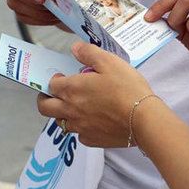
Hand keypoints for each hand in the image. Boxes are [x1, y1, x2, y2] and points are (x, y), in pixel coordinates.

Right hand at [4, 0, 66, 25]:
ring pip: (21, 14)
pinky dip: (43, 21)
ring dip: (40, 15)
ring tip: (58, 12)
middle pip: (14, 2)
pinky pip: (30, 20)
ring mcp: (18, 0)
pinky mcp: (26, 12)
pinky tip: (56, 17)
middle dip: (35, 7)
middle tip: (53, 6)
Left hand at [37, 43, 153, 147]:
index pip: (51, 85)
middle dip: (46, 99)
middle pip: (45, 108)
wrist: (143, 119)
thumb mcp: (110, 62)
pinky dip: (82, 127)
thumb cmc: (127, 88)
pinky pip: (79, 134)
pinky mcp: (92, 139)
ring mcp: (80, 127)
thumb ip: (89, 53)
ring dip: (64, 114)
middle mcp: (70, 110)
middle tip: (54, 95)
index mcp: (72, 89)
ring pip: (60, 122)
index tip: (63, 77)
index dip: (55, 80)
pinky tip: (94, 121)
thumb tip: (75, 48)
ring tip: (77, 107)